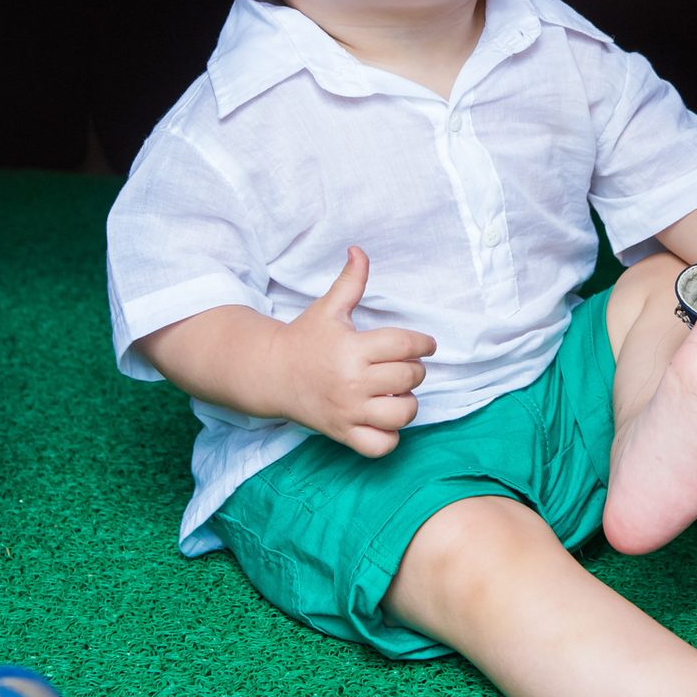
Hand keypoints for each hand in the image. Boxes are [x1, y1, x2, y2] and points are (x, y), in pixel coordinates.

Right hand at [275, 246, 435, 457]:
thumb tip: (359, 250)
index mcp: (352, 348)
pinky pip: (381, 446)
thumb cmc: (304, 339)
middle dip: (415, 369)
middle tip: (406, 365)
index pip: (404, 344)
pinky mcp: (343, 433)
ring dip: (408, 402)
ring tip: (398, 392)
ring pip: (402, 413)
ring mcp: (348, 411)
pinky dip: (390, 436)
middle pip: (409, 377)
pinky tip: (384, 418)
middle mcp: (352, 382)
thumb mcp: (328, 308)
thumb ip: (350, 281)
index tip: (425, 344)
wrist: (271, 374)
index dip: (423, 343)